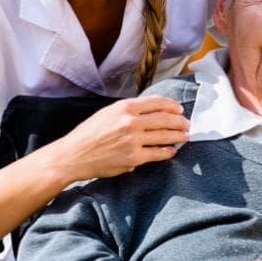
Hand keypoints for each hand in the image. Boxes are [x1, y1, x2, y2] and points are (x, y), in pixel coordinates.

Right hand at [50, 95, 189, 182]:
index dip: (171, 106)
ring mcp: (133, 140)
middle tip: (188, 124)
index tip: (179, 110)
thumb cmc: (89, 133)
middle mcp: (130, 121)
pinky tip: (172, 151)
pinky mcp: (133, 158)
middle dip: (179, 122)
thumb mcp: (107, 113)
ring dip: (178, 136)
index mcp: (124, 107)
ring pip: (164, 136)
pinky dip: (167, 152)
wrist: (74, 155)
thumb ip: (128, 111)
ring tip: (185, 136)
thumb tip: (152, 112)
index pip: (156, 102)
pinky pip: (157, 154)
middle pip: (164, 119)